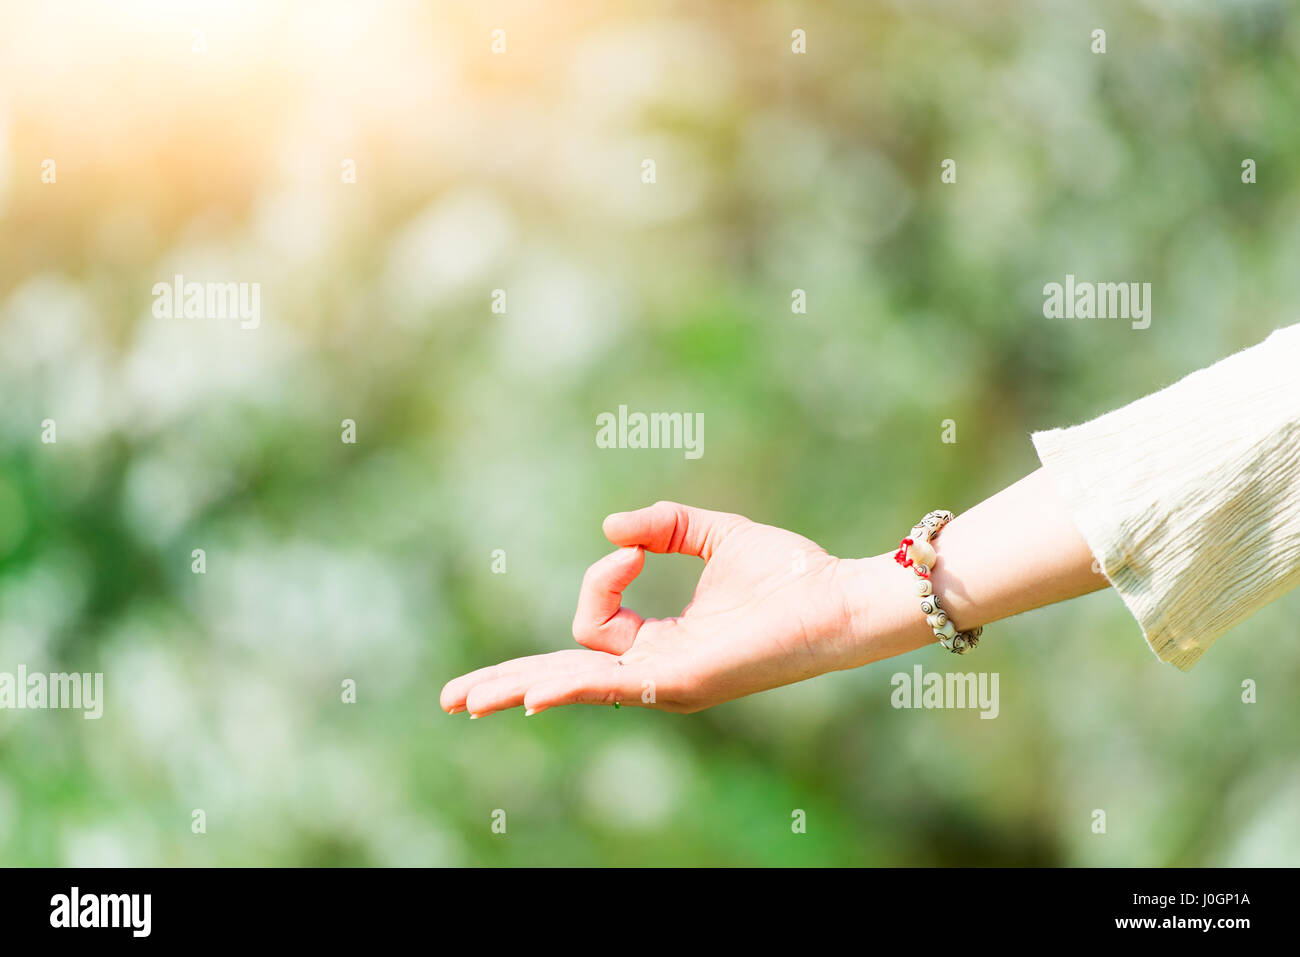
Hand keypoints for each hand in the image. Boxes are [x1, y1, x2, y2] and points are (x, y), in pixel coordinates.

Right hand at [439, 501, 870, 716]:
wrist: (838, 597)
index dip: (600, 576)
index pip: (595, 622)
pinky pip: (610, 685)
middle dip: (507, 684)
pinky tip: (531, 696)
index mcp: (661, 644)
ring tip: (466, 703)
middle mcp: (655, 671)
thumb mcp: (714, 534)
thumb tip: (608, 529)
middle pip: (564, 677)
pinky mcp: (680, 681)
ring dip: (517, 689)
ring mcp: (664, 682)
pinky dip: (567, 687)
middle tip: (454, 699)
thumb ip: (663, 526)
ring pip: (573, 685)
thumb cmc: (789, 573)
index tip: (633, 545)